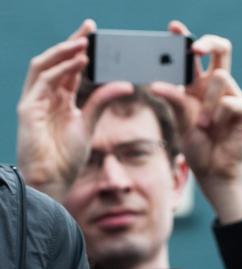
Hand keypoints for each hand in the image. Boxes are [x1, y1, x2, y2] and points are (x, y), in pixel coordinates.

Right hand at [16, 19, 132, 200]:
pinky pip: (45, 81)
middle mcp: (44, 96)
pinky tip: (78, 62)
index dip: (80, 50)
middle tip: (90, 27)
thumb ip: (102, 102)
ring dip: (64, 51)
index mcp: (58, 100)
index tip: (96, 35)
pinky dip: (61, 69)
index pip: (69, 68)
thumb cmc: (66, 158)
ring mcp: (34, 101)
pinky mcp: (28, 109)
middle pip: (55, 61)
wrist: (51, 181)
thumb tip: (126, 83)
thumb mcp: (89, 124)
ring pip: (45, 65)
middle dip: (72, 42)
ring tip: (84, 40)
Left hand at [149, 21, 241, 222]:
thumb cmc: (199, 147)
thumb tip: (157, 83)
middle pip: (221, 50)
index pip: (196, 54)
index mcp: (199, 85)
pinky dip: (222, 113)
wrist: (215, 172)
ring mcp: (235, 96)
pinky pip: (233, 101)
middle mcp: (218, 87)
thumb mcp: (180, 120)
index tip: (173, 28)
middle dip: (206, 43)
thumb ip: (174, 99)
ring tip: (204, 124)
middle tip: (193, 49)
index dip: (186, 38)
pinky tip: (219, 127)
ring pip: (220, 78)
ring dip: (208, 102)